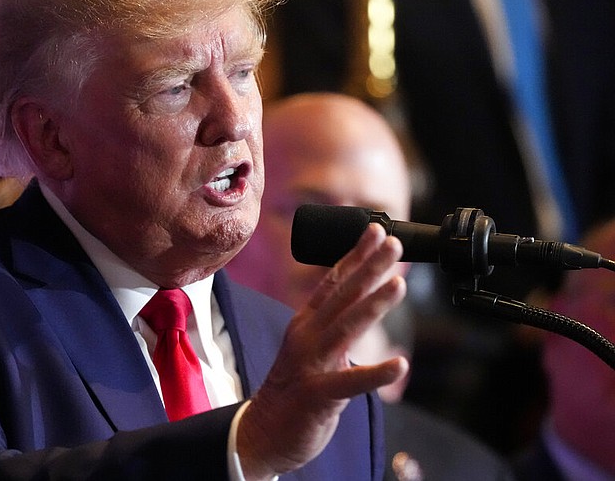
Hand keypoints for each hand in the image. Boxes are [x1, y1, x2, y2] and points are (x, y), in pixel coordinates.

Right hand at [237, 223, 408, 479]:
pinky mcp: (317, 395)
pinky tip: (399, 364)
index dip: (356, 255)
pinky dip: (375, 373)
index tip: (377, 230)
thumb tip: (364, 299)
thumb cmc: (294, 388)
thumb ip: (335, 324)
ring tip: (399, 284)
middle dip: (369, 267)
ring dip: (373, 304)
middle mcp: (306, 336)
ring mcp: (310, 364)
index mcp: (306, 323)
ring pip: (346, 328)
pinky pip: (350, 382)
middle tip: (394, 242)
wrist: (261, 432)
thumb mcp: (311, 347)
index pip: (333, 281)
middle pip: (342, 296)